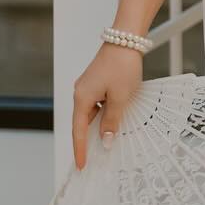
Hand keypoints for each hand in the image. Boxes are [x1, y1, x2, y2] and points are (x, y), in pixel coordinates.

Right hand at [72, 41, 144, 169]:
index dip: (80, 150)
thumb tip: (104, 140)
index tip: (82, 165)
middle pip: (82, 123)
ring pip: (91, 113)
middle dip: (88, 141)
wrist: (125, 39)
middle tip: (94, 160)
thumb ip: (112, 120)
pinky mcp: (96, 81)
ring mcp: (88, 86)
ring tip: (108, 142)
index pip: (78, 131)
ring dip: (99, 126)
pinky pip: (97, 104)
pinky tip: (115, 119)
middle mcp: (81, 92)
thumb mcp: (120, 98)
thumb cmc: (122, 66)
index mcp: (82, 98)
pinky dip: (104, 114)